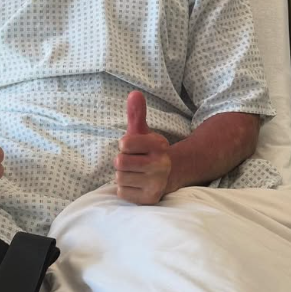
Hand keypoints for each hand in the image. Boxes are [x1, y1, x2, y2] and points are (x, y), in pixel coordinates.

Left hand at [115, 90, 171, 204]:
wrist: (171, 174)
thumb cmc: (149, 151)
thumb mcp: (144, 132)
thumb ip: (137, 114)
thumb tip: (134, 93)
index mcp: (158, 145)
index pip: (124, 144)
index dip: (125, 145)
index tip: (133, 148)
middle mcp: (159, 165)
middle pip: (119, 162)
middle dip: (122, 162)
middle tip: (133, 162)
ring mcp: (156, 183)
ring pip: (119, 178)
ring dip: (123, 176)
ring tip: (135, 174)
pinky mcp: (150, 198)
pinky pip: (122, 192)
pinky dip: (125, 189)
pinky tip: (136, 185)